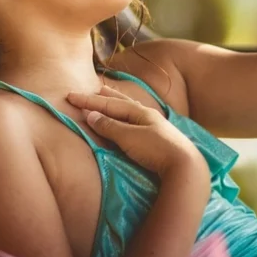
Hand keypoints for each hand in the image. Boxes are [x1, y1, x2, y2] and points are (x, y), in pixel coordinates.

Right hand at [67, 85, 208, 178]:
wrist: (185, 166)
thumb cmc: (156, 150)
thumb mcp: (129, 138)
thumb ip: (109, 126)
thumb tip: (90, 115)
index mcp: (139, 112)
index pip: (109, 104)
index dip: (88, 101)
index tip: (71, 96)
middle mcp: (147, 115)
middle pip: (122, 102)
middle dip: (106, 97)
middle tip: (94, 90)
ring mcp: (155, 126)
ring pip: (131, 110)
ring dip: (118, 104)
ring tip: (110, 98)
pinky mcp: (159, 138)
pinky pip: (137, 120)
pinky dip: (127, 115)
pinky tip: (131, 118)